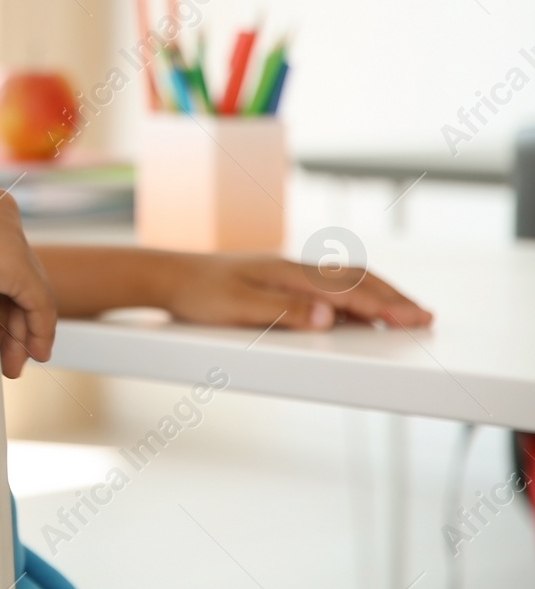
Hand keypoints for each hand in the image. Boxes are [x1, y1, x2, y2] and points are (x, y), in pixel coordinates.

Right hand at [0, 172, 56, 376]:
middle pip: (13, 266)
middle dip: (11, 312)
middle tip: (3, 350)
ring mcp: (4, 229)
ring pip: (28, 286)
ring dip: (23, 329)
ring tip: (11, 362)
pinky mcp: (12, 259)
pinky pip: (39, 301)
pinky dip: (39, 330)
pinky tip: (35, 353)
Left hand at [155, 252, 433, 330]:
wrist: (164, 276)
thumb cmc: (196, 294)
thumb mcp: (237, 308)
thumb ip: (285, 313)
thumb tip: (331, 317)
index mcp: (287, 273)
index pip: (348, 291)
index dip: (385, 307)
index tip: (416, 319)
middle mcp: (291, 268)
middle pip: (354, 279)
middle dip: (392, 297)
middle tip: (425, 316)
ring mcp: (284, 272)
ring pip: (342, 279)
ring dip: (375, 293)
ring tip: (402, 310)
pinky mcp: (275, 280)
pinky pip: (325, 284)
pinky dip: (352, 294)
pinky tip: (356, 307)